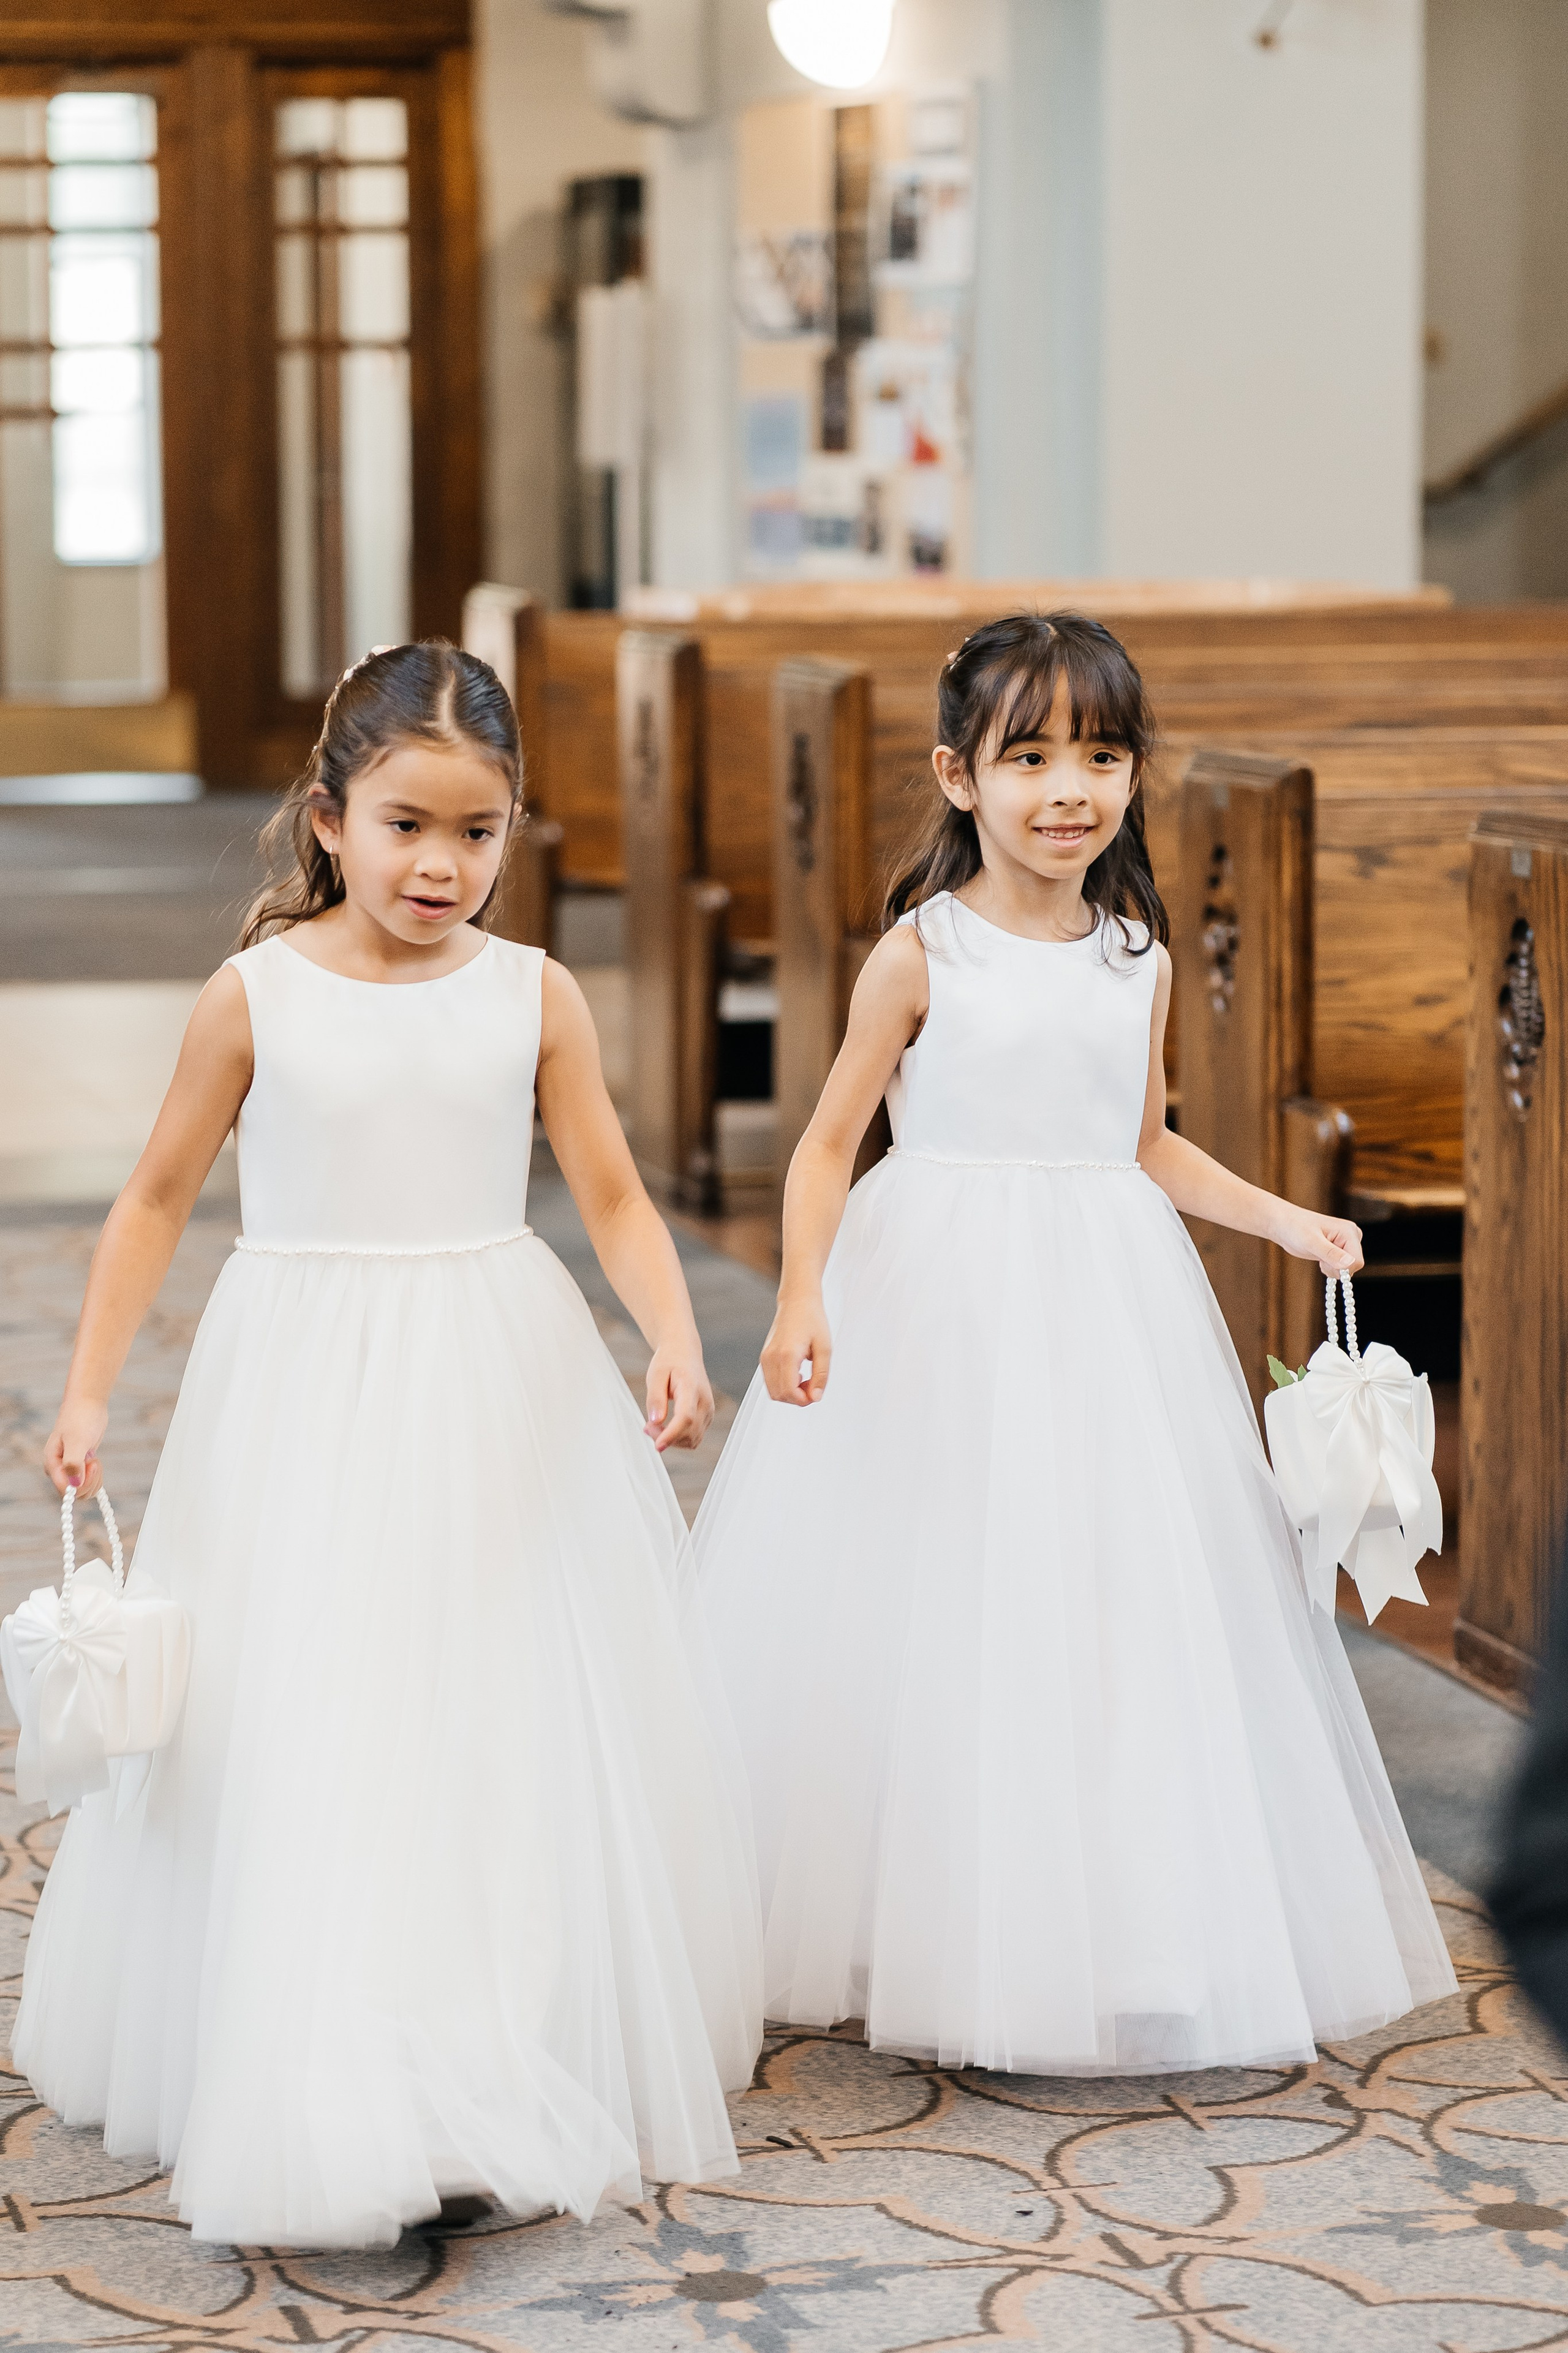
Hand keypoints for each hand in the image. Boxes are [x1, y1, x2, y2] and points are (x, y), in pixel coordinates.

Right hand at [45, 1396, 107, 1497]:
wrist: (88, 1403)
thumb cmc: (80, 1418)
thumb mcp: (77, 1440)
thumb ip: (74, 1463)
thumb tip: (74, 1485)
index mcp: (51, 1464)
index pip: (64, 1490)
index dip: (81, 1484)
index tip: (91, 1464)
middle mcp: (59, 1469)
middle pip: (75, 1492)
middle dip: (90, 1481)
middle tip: (94, 1461)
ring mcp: (70, 1468)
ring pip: (84, 1489)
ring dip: (94, 1478)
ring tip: (94, 1458)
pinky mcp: (81, 1465)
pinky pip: (89, 1481)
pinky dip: (96, 1475)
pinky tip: (95, 1460)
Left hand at [643, 1336, 713, 1452]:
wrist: (684, 1353)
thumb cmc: (670, 1362)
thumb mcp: (655, 1374)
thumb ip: (655, 1398)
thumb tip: (655, 1421)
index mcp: (692, 1388)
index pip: (686, 1417)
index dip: (672, 1434)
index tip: (658, 1445)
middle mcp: (705, 1402)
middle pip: (689, 1432)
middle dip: (666, 1437)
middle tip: (647, 1427)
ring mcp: (709, 1411)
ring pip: (693, 1440)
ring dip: (672, 1440)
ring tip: (654, 1426)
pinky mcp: (707, 1418)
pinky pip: (694, 1437)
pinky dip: (678, 1439)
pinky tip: (665, 1429)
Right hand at [761, 1293, 831, 1405]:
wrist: (797, 1301)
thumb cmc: (812, 1320)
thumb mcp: (825, 1348)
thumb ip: (821, 1375)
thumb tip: (816, 1397)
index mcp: (787, 1354)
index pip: (789, 1391)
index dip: (803, 1400)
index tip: (815, 1394)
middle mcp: (771, 1357)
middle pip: (779, 1395)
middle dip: (797, 1398)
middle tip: (813, 1387)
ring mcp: (765, 1357)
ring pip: (773, 1391)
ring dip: (790, 1393)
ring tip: (806, 1380)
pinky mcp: (764, 1357)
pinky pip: (770, 1382)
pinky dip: (783, 1385)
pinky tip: (797, 1375)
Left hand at [1274, 1205, 1362, 1277]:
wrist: (1284, 1225)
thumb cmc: (1295, 1228)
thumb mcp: (1311, 1242)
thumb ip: (1331, 1253)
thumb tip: (1350, 1263)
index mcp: (1349, 1231)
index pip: (1357, 1261)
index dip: (1342, 1269)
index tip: (1324, 1262)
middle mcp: (1351, 1236)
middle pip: (1353, 1266)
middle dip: (1335, 1268)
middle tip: (1319, 1258)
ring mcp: (1346, 1243)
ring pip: (1347, 1269)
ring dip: (1331, 1268)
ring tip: (1318, 1254)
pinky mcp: (1339, 1249)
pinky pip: (1341, 1267)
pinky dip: (1330, 1267)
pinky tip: (1320, 1258)